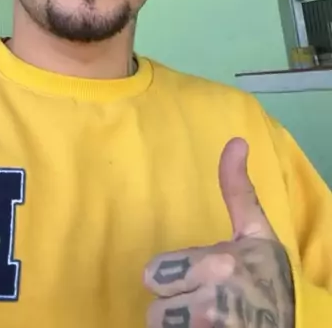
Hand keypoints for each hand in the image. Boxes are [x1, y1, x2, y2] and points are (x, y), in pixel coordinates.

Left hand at [144, 138, 294, 326]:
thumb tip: (236, 141)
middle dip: (173, 304)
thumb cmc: (268, 275)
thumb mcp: (255, 231)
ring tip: (201, 320)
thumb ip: (236, 190)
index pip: (153, 274)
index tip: (194, 276)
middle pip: (155, 308)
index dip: (171, 276)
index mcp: (217, 265)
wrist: (297, 322)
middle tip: (197, 300)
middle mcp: (209, 304)